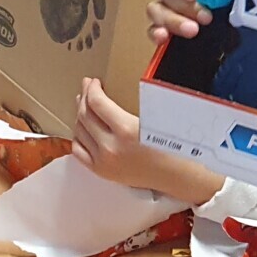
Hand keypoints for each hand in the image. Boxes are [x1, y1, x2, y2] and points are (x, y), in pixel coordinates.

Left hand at [71, 76, 223, 202]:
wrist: (178, 175)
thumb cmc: (174, 146)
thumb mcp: (156, 119)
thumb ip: (131, 104)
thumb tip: (112, 89)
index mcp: (127, 130)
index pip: (97, 103)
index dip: (92, 89)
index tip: (94, 82)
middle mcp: (111, 147)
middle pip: (85, 115)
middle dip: (85, 97)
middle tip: (87, 87)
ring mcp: (104, 161)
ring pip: (80, 131)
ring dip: (80, 115)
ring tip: (84, 105)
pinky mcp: (102, 172)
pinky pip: (79, 151)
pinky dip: (78, 137)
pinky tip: (83, 128)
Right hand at [148, 0, 212, 43]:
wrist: (237, 13)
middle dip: (186, 6)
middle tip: (205, 17)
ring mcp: (165, 7)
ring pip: (157, 10)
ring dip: (174, 20)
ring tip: (192, 30)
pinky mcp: (164, 27)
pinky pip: (153, 29)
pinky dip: (157, 33)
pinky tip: (163, 37)